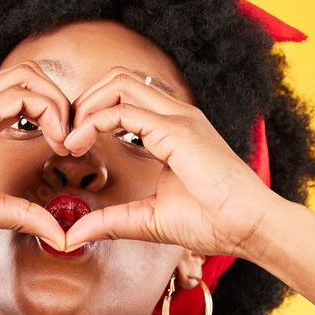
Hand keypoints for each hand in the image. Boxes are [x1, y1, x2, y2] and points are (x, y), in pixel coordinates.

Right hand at [0, 62, 70, 246]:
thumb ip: (22, 214)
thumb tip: (57, 233)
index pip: (21, 91)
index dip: (51, 113)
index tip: (64, 148)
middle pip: (30, 74)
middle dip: (62, 103)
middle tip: (73, 141)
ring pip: (29, 75)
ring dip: (59, 105)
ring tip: (66, 142)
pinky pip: (22, 95)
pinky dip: (49, 113)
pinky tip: (56, 142)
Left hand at [61, 68, 276, 258]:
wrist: (249, 227)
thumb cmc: (213, 223)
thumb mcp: (148, 220)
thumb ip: (111, 222)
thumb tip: (72, 235)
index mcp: (173, 130)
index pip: (124, 99)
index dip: (91, 115)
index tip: (71, 146)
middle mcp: (176, 116)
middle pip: (118, 80)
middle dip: (83, 101)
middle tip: (65, 136)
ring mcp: (178, 118)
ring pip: (118, 82)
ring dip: (85, 105)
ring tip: (70, 138)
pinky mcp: (177, 131)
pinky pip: (123, 109)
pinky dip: (94, 121)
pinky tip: (79, 143)